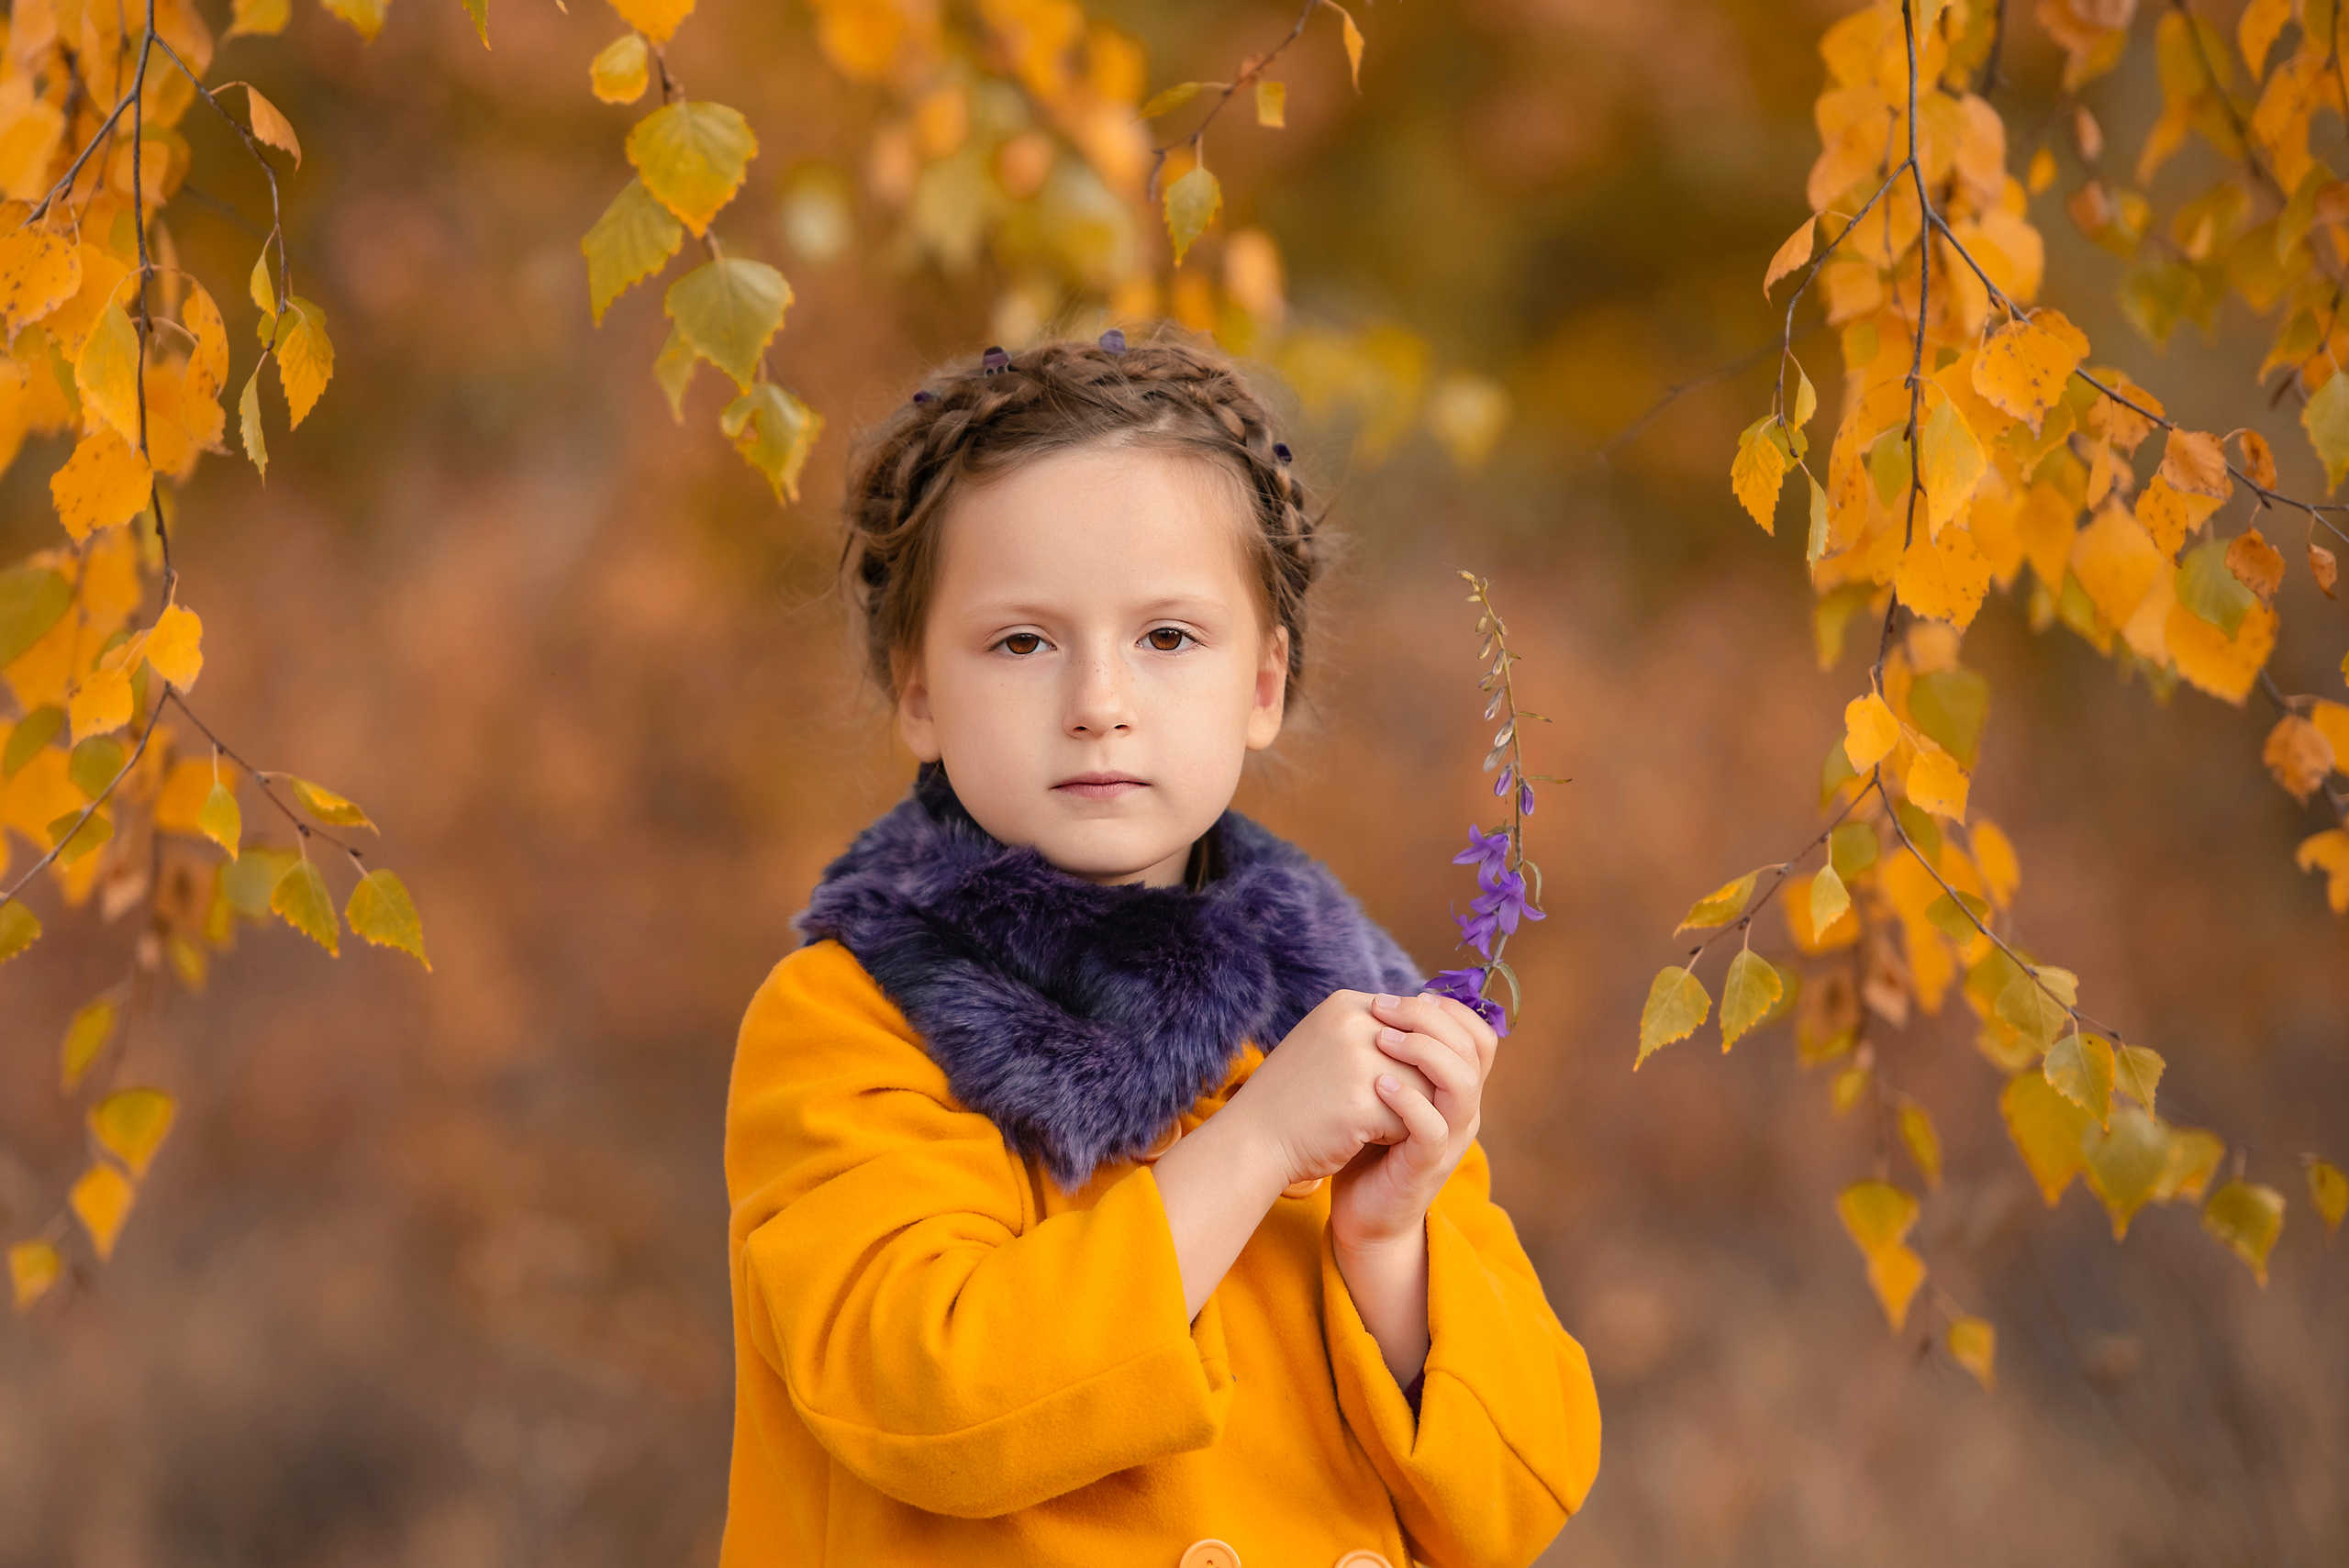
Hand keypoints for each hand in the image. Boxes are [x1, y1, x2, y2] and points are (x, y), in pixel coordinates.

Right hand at [1223, 990, 1438, 1187]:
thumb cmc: (1294, 1099)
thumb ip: (1372, 1033)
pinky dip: (1394, 1136)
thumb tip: (1436, 1033)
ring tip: (1371, 1123)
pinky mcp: (1364, 1101)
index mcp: (1346, 1004)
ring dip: (1407, 1112)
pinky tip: (1364, 1140)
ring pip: (1424, 1087)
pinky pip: (1412, 1120)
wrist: (1251, 1140)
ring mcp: (1359, 1060)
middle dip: (1414, 1086)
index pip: (1416, 1022)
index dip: (1409, 1060)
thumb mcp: (1328, 1046)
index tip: (1381, 1083)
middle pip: (1425, 1054)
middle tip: (1381, 1107)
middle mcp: (1354, 1022)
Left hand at [1329, 991, 1499, 1252]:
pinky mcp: (1427, 1167)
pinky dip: (1407, 1100)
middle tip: (1381, 1007)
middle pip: (1473, 1050)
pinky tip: (1377, 1083)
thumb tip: (1383, 1001)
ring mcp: (1449, 1140)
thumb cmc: (1369, 1144)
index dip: (1449, 1010)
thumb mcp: (1386, 1093)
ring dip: (1423, 1052)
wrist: (1363, 1212)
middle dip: (1428, 1019)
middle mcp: (1463, 1111)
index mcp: (1458, 1090)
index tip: (1404, 997)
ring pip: (1463, 1084)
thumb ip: (1395, 1056)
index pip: (1479, 1036)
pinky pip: (1433, 1128)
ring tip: (1381, 1039)